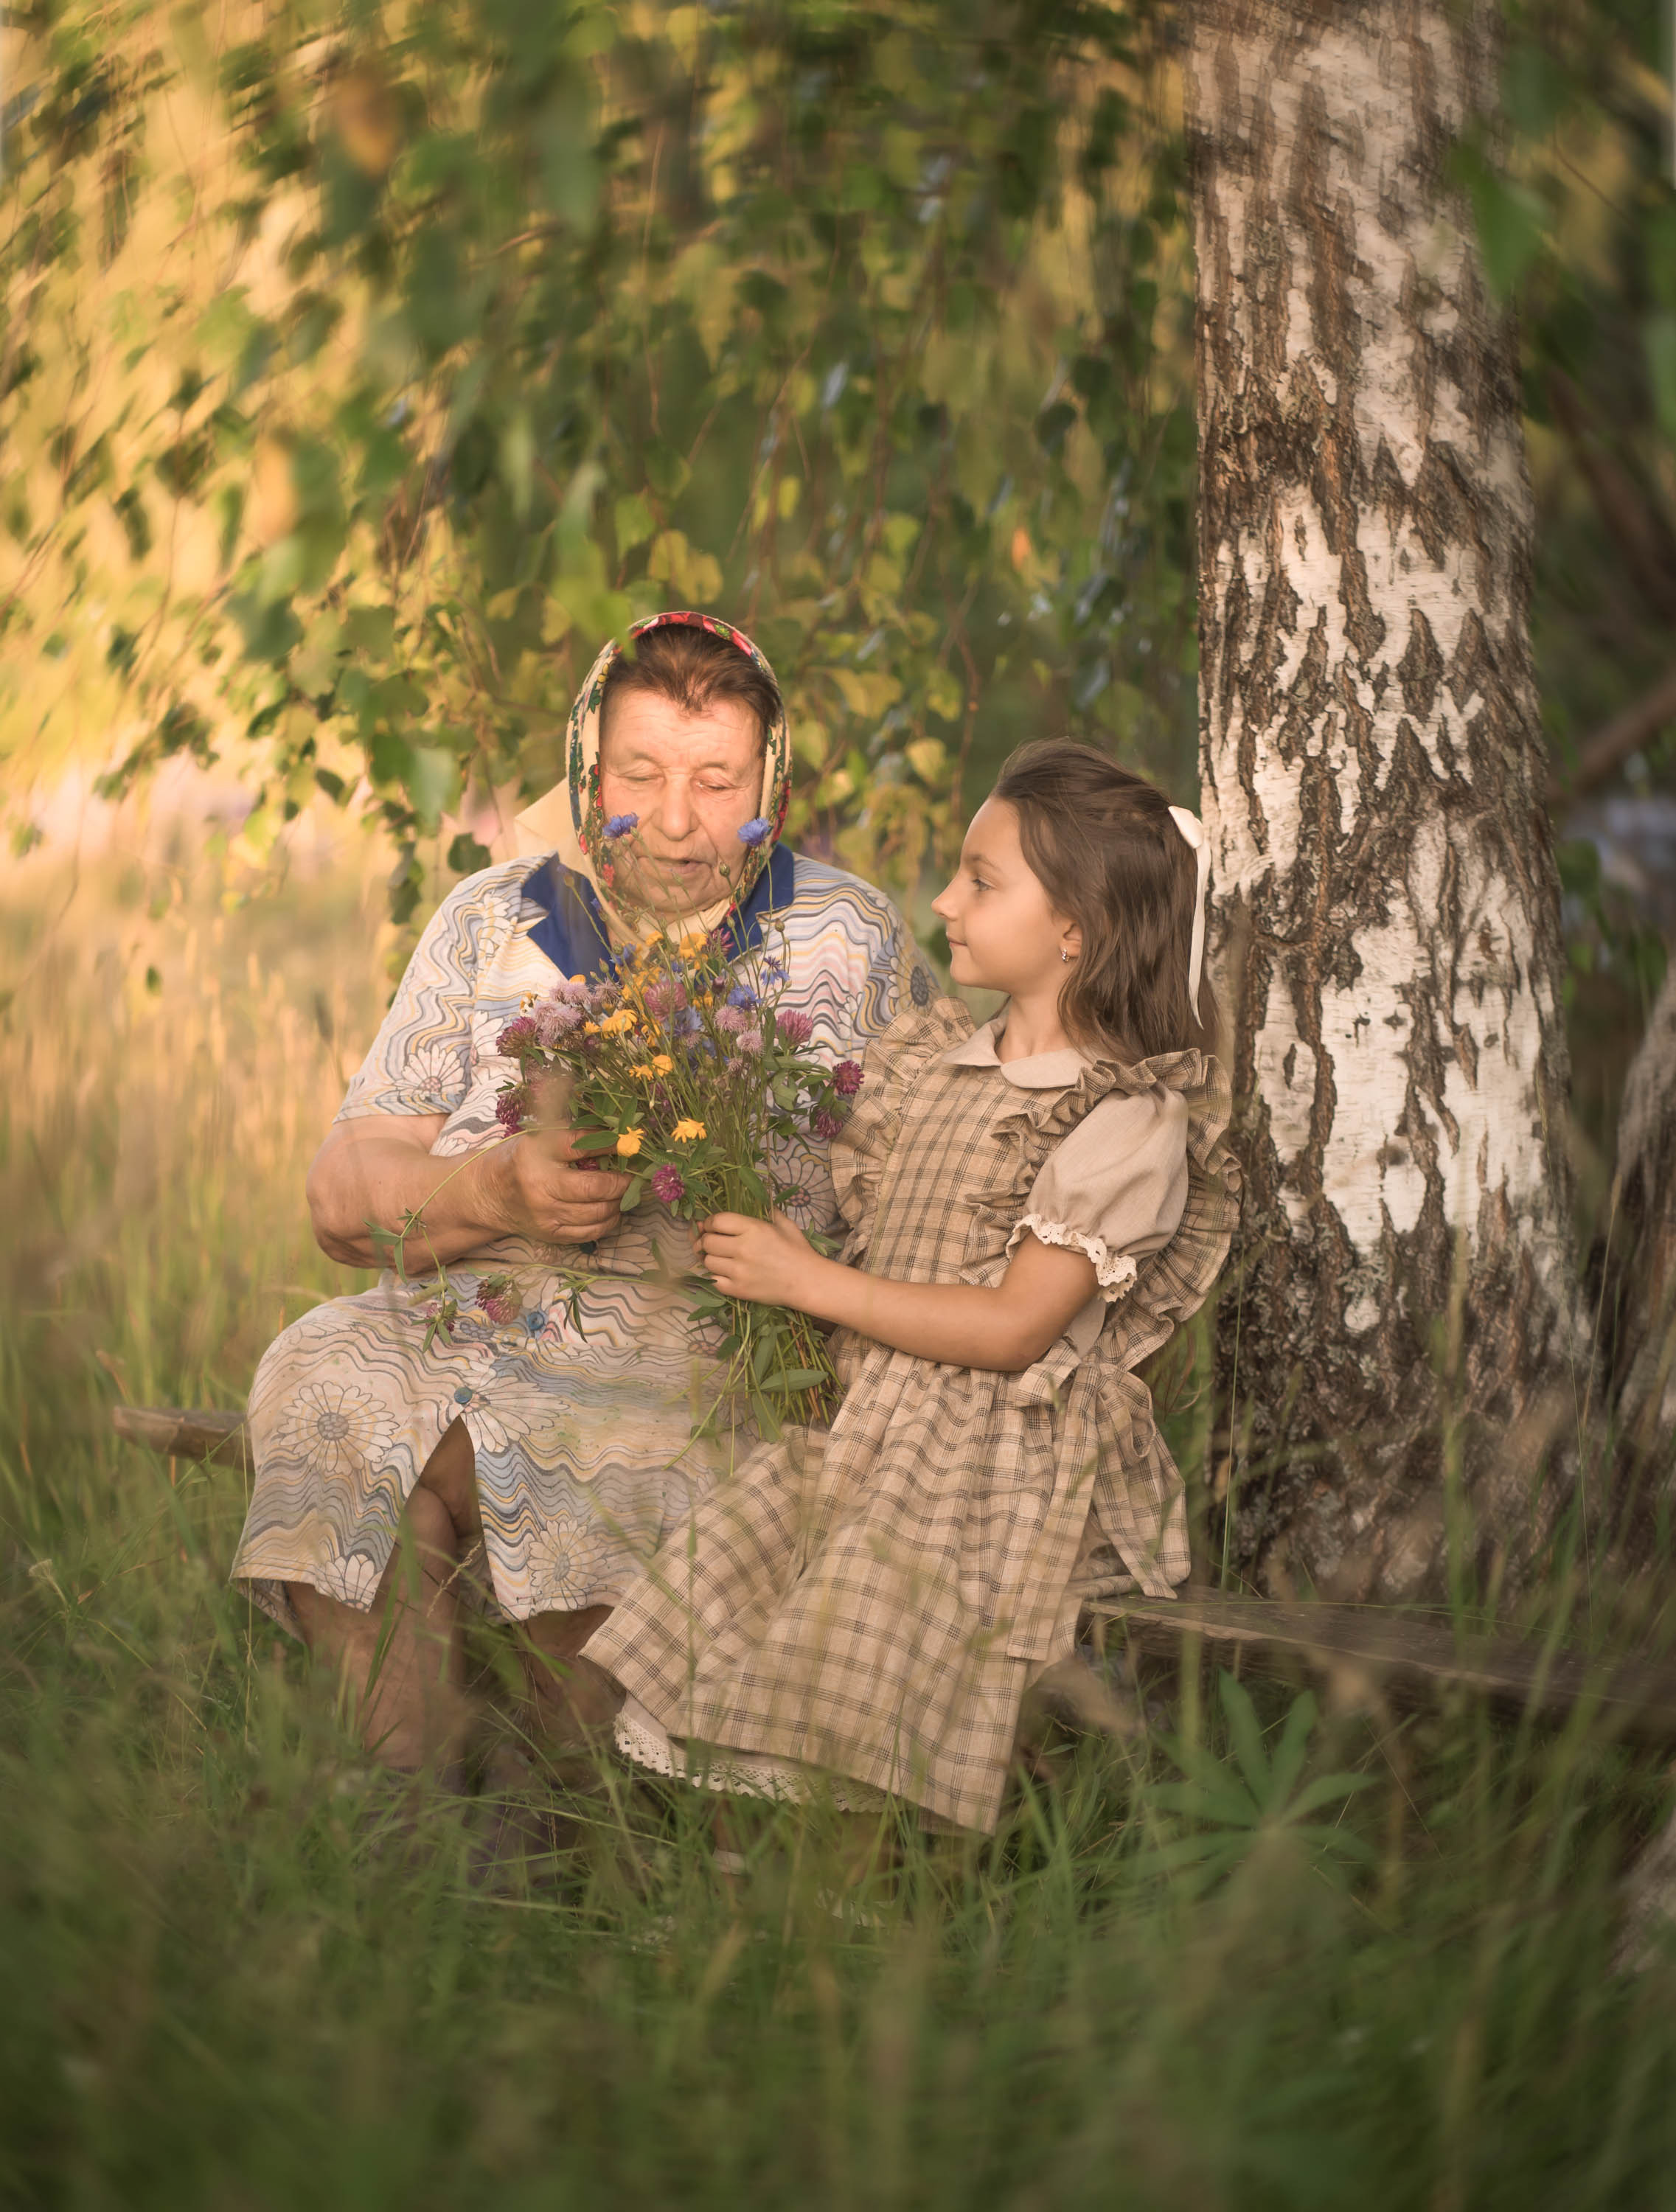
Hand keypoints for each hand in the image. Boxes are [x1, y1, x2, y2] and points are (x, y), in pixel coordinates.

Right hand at [491, 1121, 631, 1246]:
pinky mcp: (551, 1234)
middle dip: (621, 1181)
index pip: (580, 1146)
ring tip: (625, 1190)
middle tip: (634, 1174)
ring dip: (619, 1201)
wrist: (488, 1195)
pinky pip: (591, 1231)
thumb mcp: (536, 1137)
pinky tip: (613, 1208)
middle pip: (593, 1187)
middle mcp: (539, 1187)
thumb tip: (613, 1132)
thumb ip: (570, 1134)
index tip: (627, 1143)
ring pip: (597, 1212)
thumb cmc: (518, 1160)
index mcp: (534, 1154)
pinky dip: (609, 1220)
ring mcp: (545, 1215)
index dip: (609, 1144)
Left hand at [698, 1210, 824, 1306]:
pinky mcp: (738, 1289)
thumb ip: (768, 1211)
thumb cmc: (798, 1251)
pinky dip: (714, 1275)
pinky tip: (722, 1272)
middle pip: (708, 1242)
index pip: (717, 1221)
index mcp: (753, 1229)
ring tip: (717, 1257)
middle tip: (710, 1241)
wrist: (807, 1282)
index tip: (710, 1226)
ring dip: (709, 1258)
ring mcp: (739, 1271)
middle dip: (705, 1240)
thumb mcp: (785, 1225)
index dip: (709, 1222)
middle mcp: (743, 1248)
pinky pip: (713, 1281)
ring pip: (707, 1261)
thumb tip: (755, 1200)